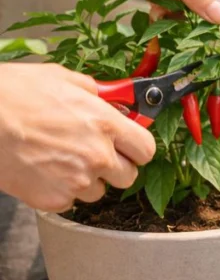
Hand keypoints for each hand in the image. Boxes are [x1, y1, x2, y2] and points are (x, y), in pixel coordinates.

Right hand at [0, 64, 155, 211]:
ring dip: (87, 179)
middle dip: (115, 166)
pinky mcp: (54, 199)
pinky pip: (71, 200)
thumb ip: (95, 93)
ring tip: (60, 158)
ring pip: (99, 191)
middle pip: (129, 176)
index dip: (137, 148)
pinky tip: (44, 170)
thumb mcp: (61, 79)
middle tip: (94, 152)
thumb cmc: (14, 93)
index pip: (146, 149)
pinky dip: (61, 189)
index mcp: (104, 123)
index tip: (129, 145)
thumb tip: (113, 98)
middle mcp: (97, 155)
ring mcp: (76, 181)